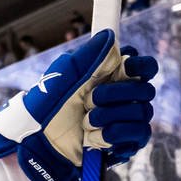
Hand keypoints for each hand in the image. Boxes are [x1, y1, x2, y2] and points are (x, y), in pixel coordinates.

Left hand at [0, 29, 157, 180]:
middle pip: (145, 90)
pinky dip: (117, 134)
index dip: (141, 66)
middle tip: (89, 100)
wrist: (35, 145)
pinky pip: (139, 134)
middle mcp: (122, 98)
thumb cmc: (44, 109)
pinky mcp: (124, 144)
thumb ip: (86, 56)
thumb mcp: (61, 77)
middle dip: (117, 94)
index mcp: (111, 78)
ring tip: (85, 121)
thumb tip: (108, 35)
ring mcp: (124, 122)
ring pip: (143, 112)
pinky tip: (95, 137)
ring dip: (111, 115)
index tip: (126, 67)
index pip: (144, 67)